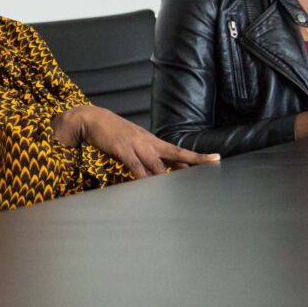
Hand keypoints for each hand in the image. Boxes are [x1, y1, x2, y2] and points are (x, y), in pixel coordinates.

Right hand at [56, 105, 219, 177]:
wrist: (91, 118)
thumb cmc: (112, 133)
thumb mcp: (133, 142)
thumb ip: (145, 157)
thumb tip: (158, 172)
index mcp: (152, 141)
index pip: (179, 151)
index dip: (197, 156)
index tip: (215, 158)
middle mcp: (148, 143)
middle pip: (175, 154)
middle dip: (194, 161)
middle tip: (212, 165)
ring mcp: (136, 145)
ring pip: (157, 164)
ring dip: (168, 177)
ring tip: (181, 188)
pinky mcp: (122, 149)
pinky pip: (135, 166)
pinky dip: (142, 176)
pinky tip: (148, 185)